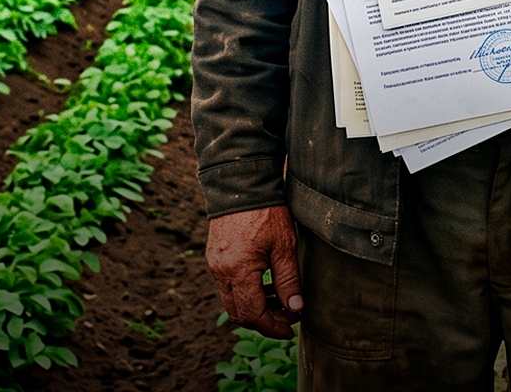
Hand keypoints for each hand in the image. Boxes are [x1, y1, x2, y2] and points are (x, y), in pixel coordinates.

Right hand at [206, 206, 302, 338]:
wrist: (242, 183)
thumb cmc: (266, 211)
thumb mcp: (284, 246)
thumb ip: (288, 280)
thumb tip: (295, 308)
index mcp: (238, 270)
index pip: (252, 314)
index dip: (272, 326)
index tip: (290, 327)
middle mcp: (221, 272)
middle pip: (239, 313)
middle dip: (264, 320)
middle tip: (288, 314)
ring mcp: (215, 265)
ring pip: (232, 301)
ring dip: (256, 306)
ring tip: (281, 298)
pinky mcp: (215, 258)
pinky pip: (228, 286)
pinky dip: (246, 292)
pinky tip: (265, 283)